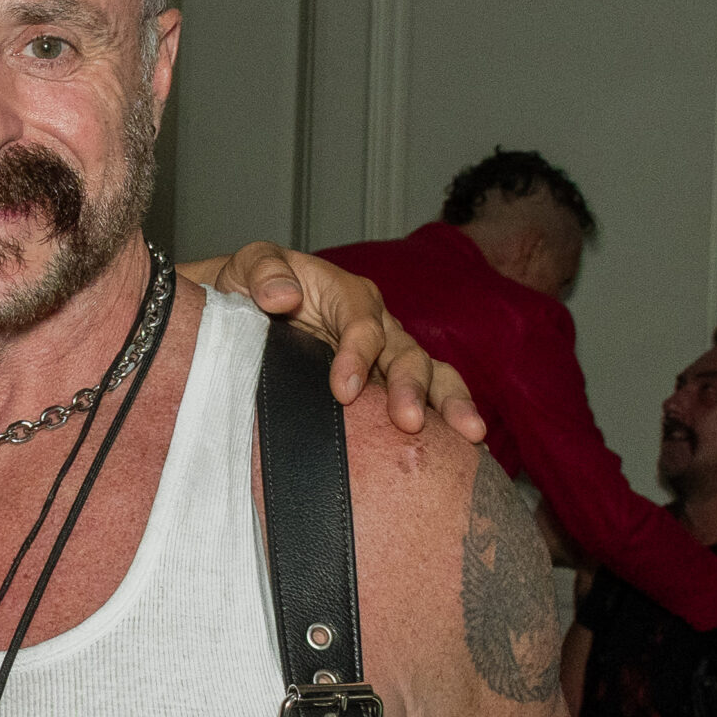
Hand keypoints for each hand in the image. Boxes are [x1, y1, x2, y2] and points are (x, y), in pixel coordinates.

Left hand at [203, 243, 487, 444]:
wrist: (246, 308)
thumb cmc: (251, 287)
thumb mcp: (249, 264)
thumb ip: (264, 272)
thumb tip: (282, 295)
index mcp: (348, 296)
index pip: (362, 325)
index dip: (356, 355)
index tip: (342, 391)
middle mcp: (377, 326)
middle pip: (406, 353)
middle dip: (411, 387)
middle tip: (409, 421)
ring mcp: (386, 357)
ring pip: (430, 376)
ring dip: (448, 404)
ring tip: (469, 436)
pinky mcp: (384, 386)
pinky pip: (423, 401)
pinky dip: (444, 423)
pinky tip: (465, 451)